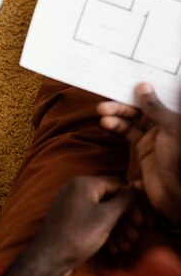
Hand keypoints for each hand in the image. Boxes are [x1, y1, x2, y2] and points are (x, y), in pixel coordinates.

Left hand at [34, 176, 139, 267]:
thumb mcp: (107, 216)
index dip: (133, 203)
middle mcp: (76, 190)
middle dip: (126, 220)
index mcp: (84, 183)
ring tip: (126, 247)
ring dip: (118, 230)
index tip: (142, 223)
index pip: (118, 184)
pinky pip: (92, 221)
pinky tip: (114, 249)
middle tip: (135, 237)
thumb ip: (126, 199)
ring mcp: (71, 205)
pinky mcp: (70, 220)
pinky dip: (104, 233)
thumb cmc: (78, 235)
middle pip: (111, 200)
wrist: (48, 258)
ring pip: (103, 213)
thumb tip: (140, 184)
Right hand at [98, 83, 180, 222]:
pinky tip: (106, 124)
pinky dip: (116, 128)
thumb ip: (155, 108)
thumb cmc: (178, 159)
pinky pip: (127, 133)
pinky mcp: (142, 149)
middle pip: (142, 108)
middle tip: (106, 103)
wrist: (176, 194)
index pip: (159, 97)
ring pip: (132, 120)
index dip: (145, 89)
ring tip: (102, 113)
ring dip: (116, 115)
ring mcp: (153, 137)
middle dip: (124, 104)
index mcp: (176, 116)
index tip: (127, 80)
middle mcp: (166, 124)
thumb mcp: (170, 128)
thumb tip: (143, 86)